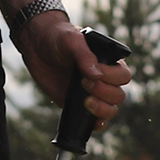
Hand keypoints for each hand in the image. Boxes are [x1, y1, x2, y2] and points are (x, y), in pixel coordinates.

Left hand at [20, 15, 129, 129]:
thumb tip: (96, 75)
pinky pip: (94, 119)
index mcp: (107, 62)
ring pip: (110, 109)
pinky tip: (92, 122)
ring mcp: (92, 93)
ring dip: (101, 109)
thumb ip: (84, 55)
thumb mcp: (70, 40)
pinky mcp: (78, 104)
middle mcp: (103, 79)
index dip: (111, 77)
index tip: (91, 74)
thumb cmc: (57, 37)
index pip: (122, 76)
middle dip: (103, 93)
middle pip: (118, 96)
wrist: (36, 44)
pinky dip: (96, 123)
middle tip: (83, 82)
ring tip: (84, 100)